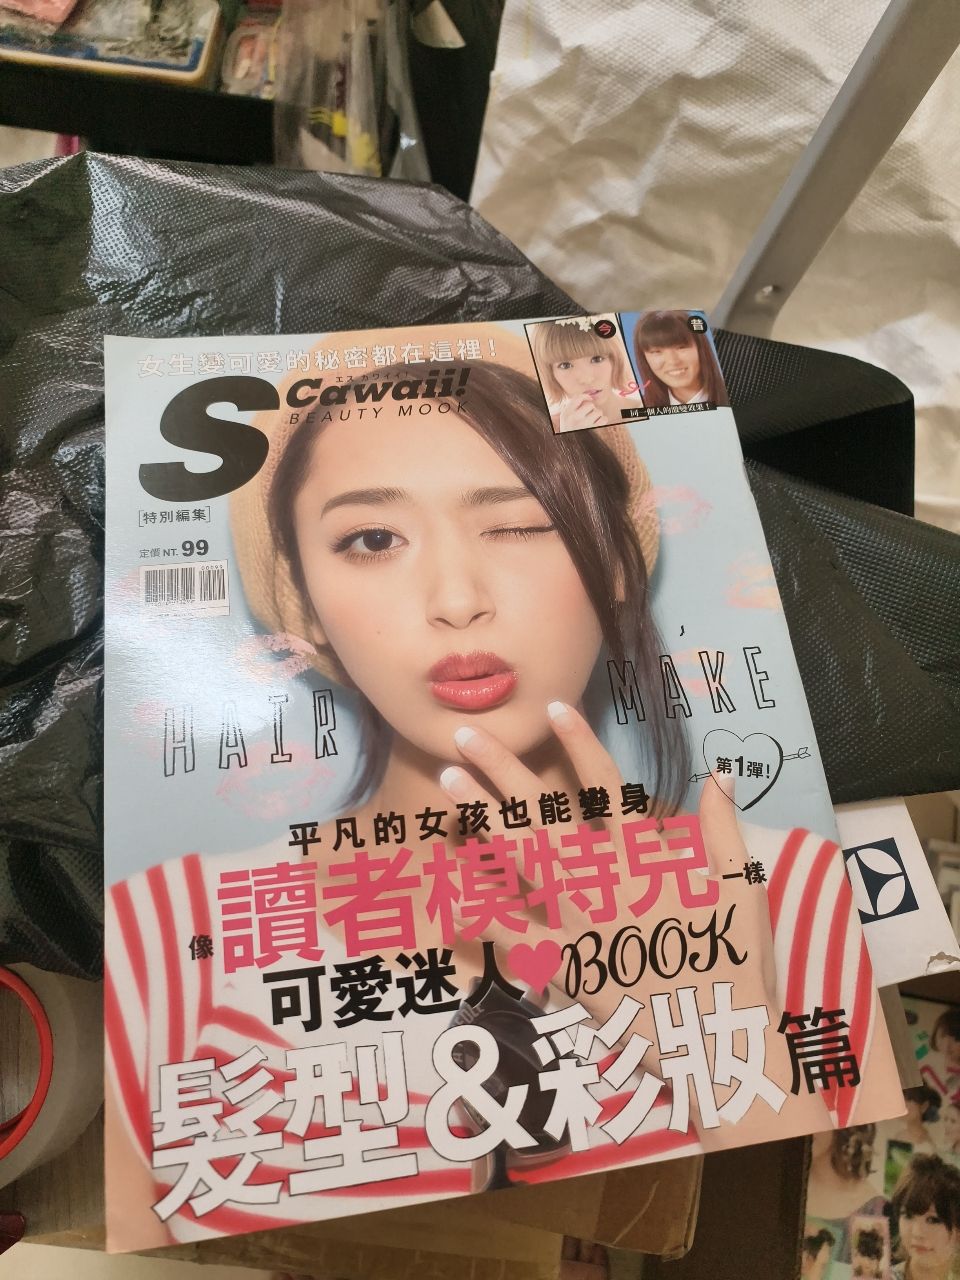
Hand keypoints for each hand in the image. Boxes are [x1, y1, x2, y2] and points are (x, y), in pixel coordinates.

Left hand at [441, 702, 773, 1019]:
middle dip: (504, 771)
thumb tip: (720, 773)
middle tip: (465, 735)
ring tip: (451, 782)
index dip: (581, 745)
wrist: (724, 1046)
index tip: (553, 708)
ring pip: (523, 860)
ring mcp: (580, 924)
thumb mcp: (743, 891)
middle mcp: (605, 883)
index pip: (608, 788)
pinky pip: (518, 936)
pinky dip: (483, 912)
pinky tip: (448, 886)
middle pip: (546, 814)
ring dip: (485, 817)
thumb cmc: (737, 966)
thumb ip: (724, 830)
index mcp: (647, 861)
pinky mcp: (568, 967)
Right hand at [557, 395, 603, 431]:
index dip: (586, 396)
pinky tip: (598, 423)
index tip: (589, 399)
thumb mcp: (566, 416)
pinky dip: (603, 420)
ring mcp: (584, 425)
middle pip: (590, 405)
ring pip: (598, 411)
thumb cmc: (569, 428)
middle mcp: (574, 418)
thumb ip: (573, 405)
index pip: (578, 397)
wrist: (570, 445)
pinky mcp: (592, 430)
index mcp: (566, 413)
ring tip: (593, 419)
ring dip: (598, 414)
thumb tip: (589, 395)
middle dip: (592, 408)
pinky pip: (604, 419)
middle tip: (589, 414)